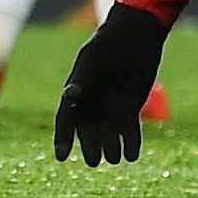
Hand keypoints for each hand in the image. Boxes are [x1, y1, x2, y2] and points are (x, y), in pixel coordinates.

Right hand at [52, 3, 168, 165]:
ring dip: (111, 148)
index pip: (67, 119)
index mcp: (77, 91)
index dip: (63, 138)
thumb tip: (70, 97)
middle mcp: (93, 103)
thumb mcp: (93, 60)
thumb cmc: (108, 44)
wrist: (135, 36)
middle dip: (90, 147)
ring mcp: (113, 106)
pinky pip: (130, 130)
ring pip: (109, 134)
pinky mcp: (131, 107)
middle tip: (93, 161)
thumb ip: (82, 79)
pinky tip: (131, 154)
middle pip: (89, 131)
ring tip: (114, 158)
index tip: (62, 156)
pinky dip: (130, 144)